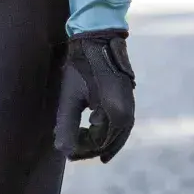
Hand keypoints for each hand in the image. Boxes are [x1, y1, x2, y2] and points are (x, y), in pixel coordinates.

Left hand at [55, 31, 134, 162]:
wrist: (97, 40)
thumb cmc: (81, 66)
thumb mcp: (70, 97)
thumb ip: (67, 125)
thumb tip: (64, 151)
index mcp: (115, 113)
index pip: (100, 143)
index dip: (82, 151)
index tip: (66, 154)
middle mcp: (127, 113)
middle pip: (110, 141)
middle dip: (90, 148)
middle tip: (70, 153)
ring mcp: (130, 106)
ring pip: (116, 134)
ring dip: (98, 140)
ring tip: (80, 143)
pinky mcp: (126, 100)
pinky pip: (119, 123)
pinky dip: (105, 130)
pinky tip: (91, 129)